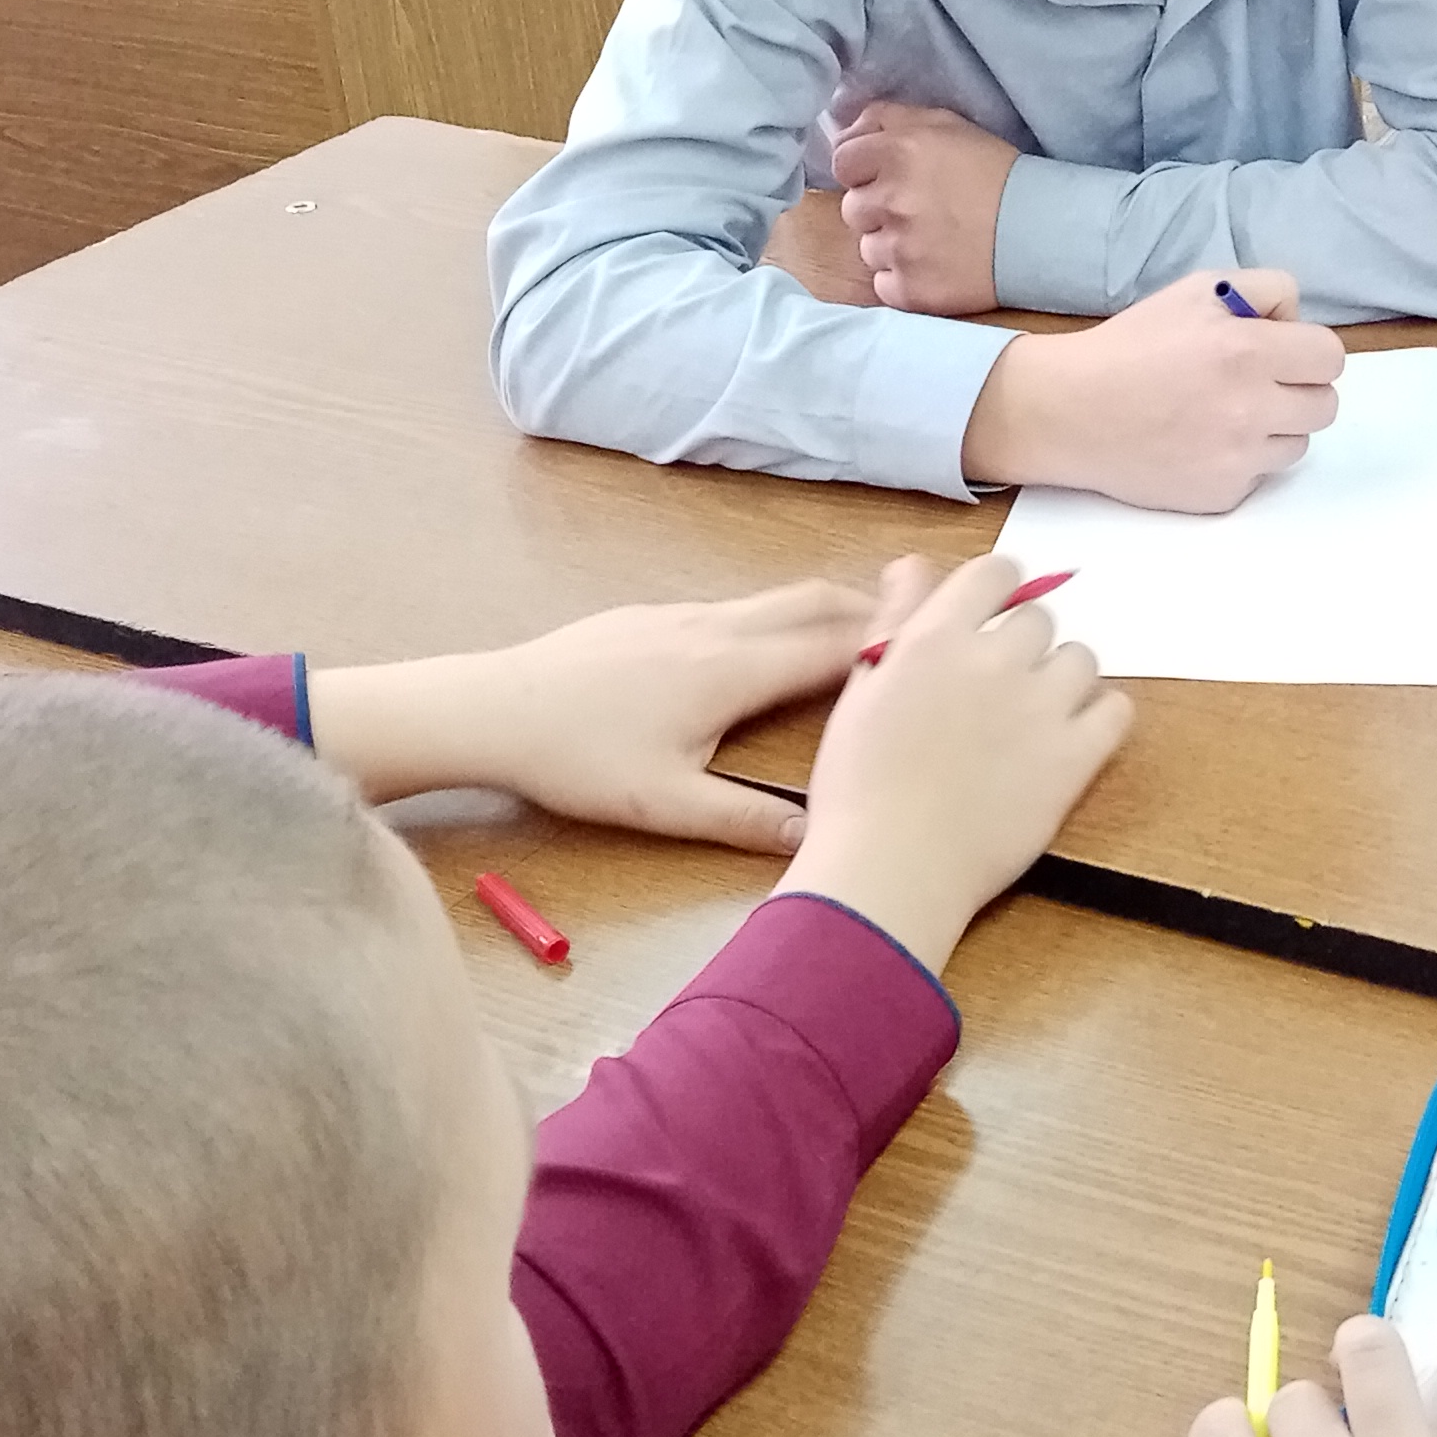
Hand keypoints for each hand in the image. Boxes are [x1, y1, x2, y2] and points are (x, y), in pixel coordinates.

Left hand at [304, 583, 873, 850]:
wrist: (492, 708)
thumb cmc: (578, 759)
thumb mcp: (666, 804)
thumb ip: (746, 820)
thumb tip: (816, 839)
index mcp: (732, 670)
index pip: (835, 647)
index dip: (893, 643)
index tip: (944, 641)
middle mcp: (717, 627)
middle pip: (816, 601)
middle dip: (874, 611)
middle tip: (924, 625)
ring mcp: (682, 613)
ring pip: (775, 598)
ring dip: (827, 609)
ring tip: (866, 633)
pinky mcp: (651, 614)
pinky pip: (738, 604)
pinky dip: (780, 615)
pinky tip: (773, 647)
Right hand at [781, 551, 1130, 970]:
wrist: (891, 869)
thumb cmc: (859, 788)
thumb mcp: (860, 691)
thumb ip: (895, 621)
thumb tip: (913, 566)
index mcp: (936, 638)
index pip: (995, 572)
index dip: (997, 591)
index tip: (990, 619)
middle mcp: (995, 660)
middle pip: (1039, 620)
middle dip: (1022, 647)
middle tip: (997, 692)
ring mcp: (1041, 708)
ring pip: (1081, 659)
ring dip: (1061, 679)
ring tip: (1032, 720)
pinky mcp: (1075, 758)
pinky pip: (1117, 710)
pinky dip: (1100, 718)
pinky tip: (1071, 740)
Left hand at [831, 99, 1019, 315]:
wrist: (1042, 230)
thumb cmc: (994, 172)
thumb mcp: (946, 125)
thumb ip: (889, 119)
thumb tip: (842, 131)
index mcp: (898, 152)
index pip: (843, 162)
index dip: (864, 170)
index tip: (890, 178)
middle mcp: (892, 199)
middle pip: (853, 208)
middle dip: (879, 208)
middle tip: (920, 210)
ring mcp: (899, 249)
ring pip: (868, 249)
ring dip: (892, 245)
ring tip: (933, 240)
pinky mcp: (910, 290)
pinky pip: (884, 284)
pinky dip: (903, 279)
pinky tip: (935, 266)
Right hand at [960, 270, 1344, 511]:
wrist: (1071, 411)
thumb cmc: (1133, 345)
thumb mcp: (1198, 290)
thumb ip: (1263, 291)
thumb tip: (1296, 321)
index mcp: (1248, 351)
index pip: (1331, 357)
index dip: (1308, 352)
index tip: (1283, 354)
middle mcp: (1251, 408)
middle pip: (1325, 405)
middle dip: (1298, 390)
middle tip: (1257, 383)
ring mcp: (1238, 458)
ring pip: (1298, 444)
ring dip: (1273, 428)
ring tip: (1225, 413)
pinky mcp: (1222, 494)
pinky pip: (1260, 475)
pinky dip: (1240, 460)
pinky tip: (1201, 442)